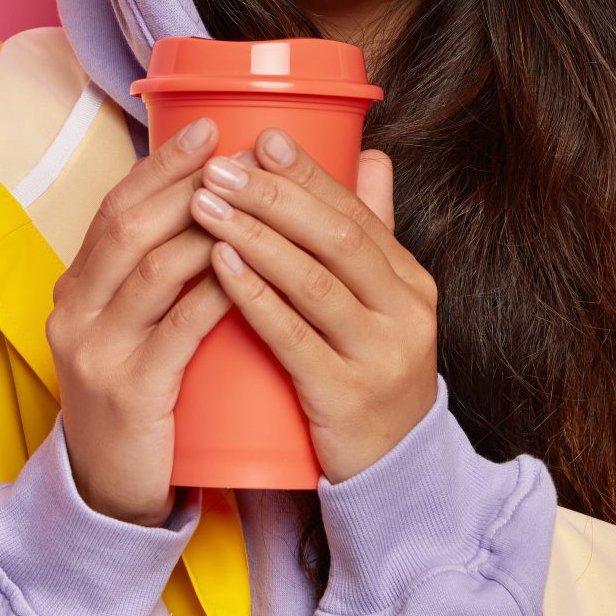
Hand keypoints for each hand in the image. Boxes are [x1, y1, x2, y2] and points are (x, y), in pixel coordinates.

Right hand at [45, 114, 237, 525]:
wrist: (110, 492)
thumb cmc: (140, 396)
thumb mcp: (135, 327)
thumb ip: (161, 272)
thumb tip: (216, 203)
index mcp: (76, 289)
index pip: (115, 208)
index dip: (161, 165)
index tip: (210, 129)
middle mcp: (75, 312)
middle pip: (128, 226)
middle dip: (185, 180)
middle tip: (237, 149)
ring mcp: (96, 353)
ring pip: (152, 270)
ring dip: (206, 228)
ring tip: (254, 198)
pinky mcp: (129, 393)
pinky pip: (177, 332)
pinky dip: (214, 295)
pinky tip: (246, 272)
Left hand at [186, 127, 439, 482]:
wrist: (391, 476)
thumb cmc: (369, 380)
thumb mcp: (383, 309)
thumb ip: (374, 235)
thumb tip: (371, 155)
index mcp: (411, 284)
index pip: (356, 213)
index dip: (308, 173)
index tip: (260, 138)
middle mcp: (405, 314)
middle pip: (337, 239)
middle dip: (274, 196)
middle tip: (218, 168)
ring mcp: (379, 357)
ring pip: (313, 282)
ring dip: (255, 237)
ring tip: (204, 206)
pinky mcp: (345, 398)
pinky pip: (293, 338)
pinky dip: (255, 296)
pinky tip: (220, 265)